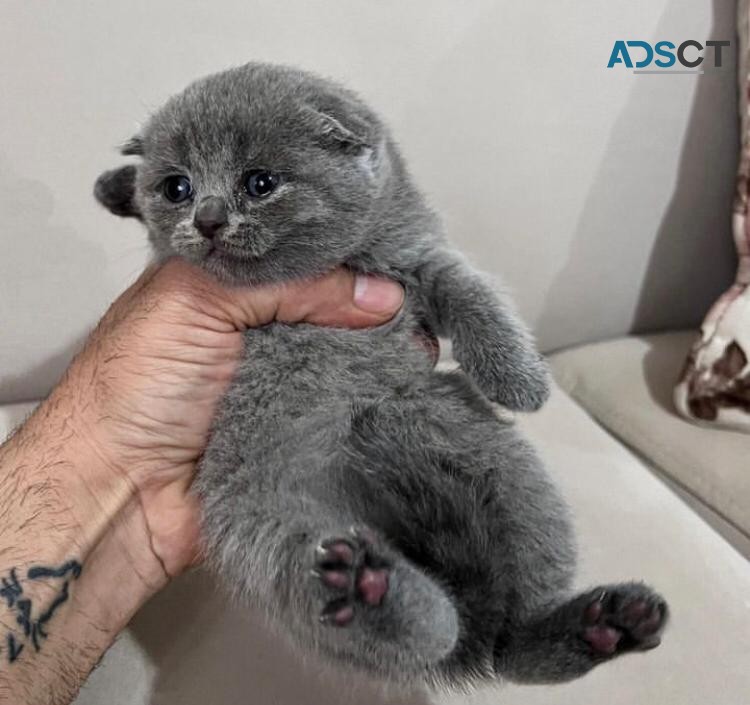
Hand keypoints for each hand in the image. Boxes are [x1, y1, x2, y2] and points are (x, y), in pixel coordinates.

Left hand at [58, 258, 403, 578]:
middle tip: (422, 299)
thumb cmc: (134, 387)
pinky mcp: (298, 425)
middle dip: (373, 302)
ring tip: (423, 339)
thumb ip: (290, 285)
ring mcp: (282, 378)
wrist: (121, 491)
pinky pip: (345, 404)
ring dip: (380, 350)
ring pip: (345, 354)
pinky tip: (408, 380)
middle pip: (331, 305)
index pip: (300, 254)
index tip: (397, 250)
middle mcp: (259, 328)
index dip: (345, 252)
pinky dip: (372, 395)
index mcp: (228, 285)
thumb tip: (379, 292)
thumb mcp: (200, 299)